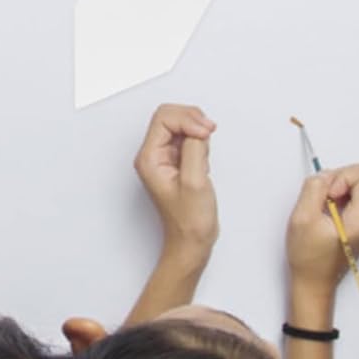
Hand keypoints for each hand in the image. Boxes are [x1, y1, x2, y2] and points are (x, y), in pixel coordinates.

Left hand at [134, 104, 218, 259]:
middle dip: (193, 120)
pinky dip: (200, 143)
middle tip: (209, 133)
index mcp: (149, 158)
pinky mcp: (177, 162)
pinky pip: (188, 139)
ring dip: (197, 132)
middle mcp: (153, 155)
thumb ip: (194, 148)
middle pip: (170, 117)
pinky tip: (204, 161)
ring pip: (180, 126)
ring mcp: (164, 158)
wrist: (190, 242)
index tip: (205, 133)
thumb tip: (198, 128)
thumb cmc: (190, 221)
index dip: (187, 119)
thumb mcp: (195, 181)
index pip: (164, 118)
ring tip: (204, 156)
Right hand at [286, 164, 358, 291]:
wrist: (315, 281)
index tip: (328, 194)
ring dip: (339, 188)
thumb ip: (315, 187)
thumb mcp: (303, 217)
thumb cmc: (309, 257)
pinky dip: (342, 196)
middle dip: (339, 180)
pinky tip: (329, 212)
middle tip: (323, 198)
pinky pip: (358, 196)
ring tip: (323, 207)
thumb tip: (326, 175)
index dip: (342, 176)